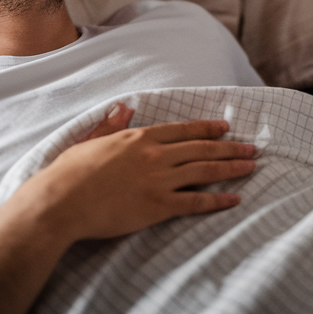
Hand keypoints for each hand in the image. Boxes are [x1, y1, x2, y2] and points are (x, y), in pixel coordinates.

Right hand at [22, 104, 256, 242]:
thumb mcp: (91, 140)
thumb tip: (124, 107)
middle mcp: (154, 155)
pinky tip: (234, 198)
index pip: (182, 131)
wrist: (61, 201)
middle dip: (229, 148)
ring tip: (251, 167)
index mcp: (138, 137)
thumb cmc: (70, 173)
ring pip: (204, 171)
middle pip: (201, 149)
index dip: (207, 129)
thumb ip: (111, 124)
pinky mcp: (157, 206)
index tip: (226, 129)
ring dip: (231, 168)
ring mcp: (158, 180)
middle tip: (251, 149)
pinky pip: (195, 202)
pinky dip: (217, 200)